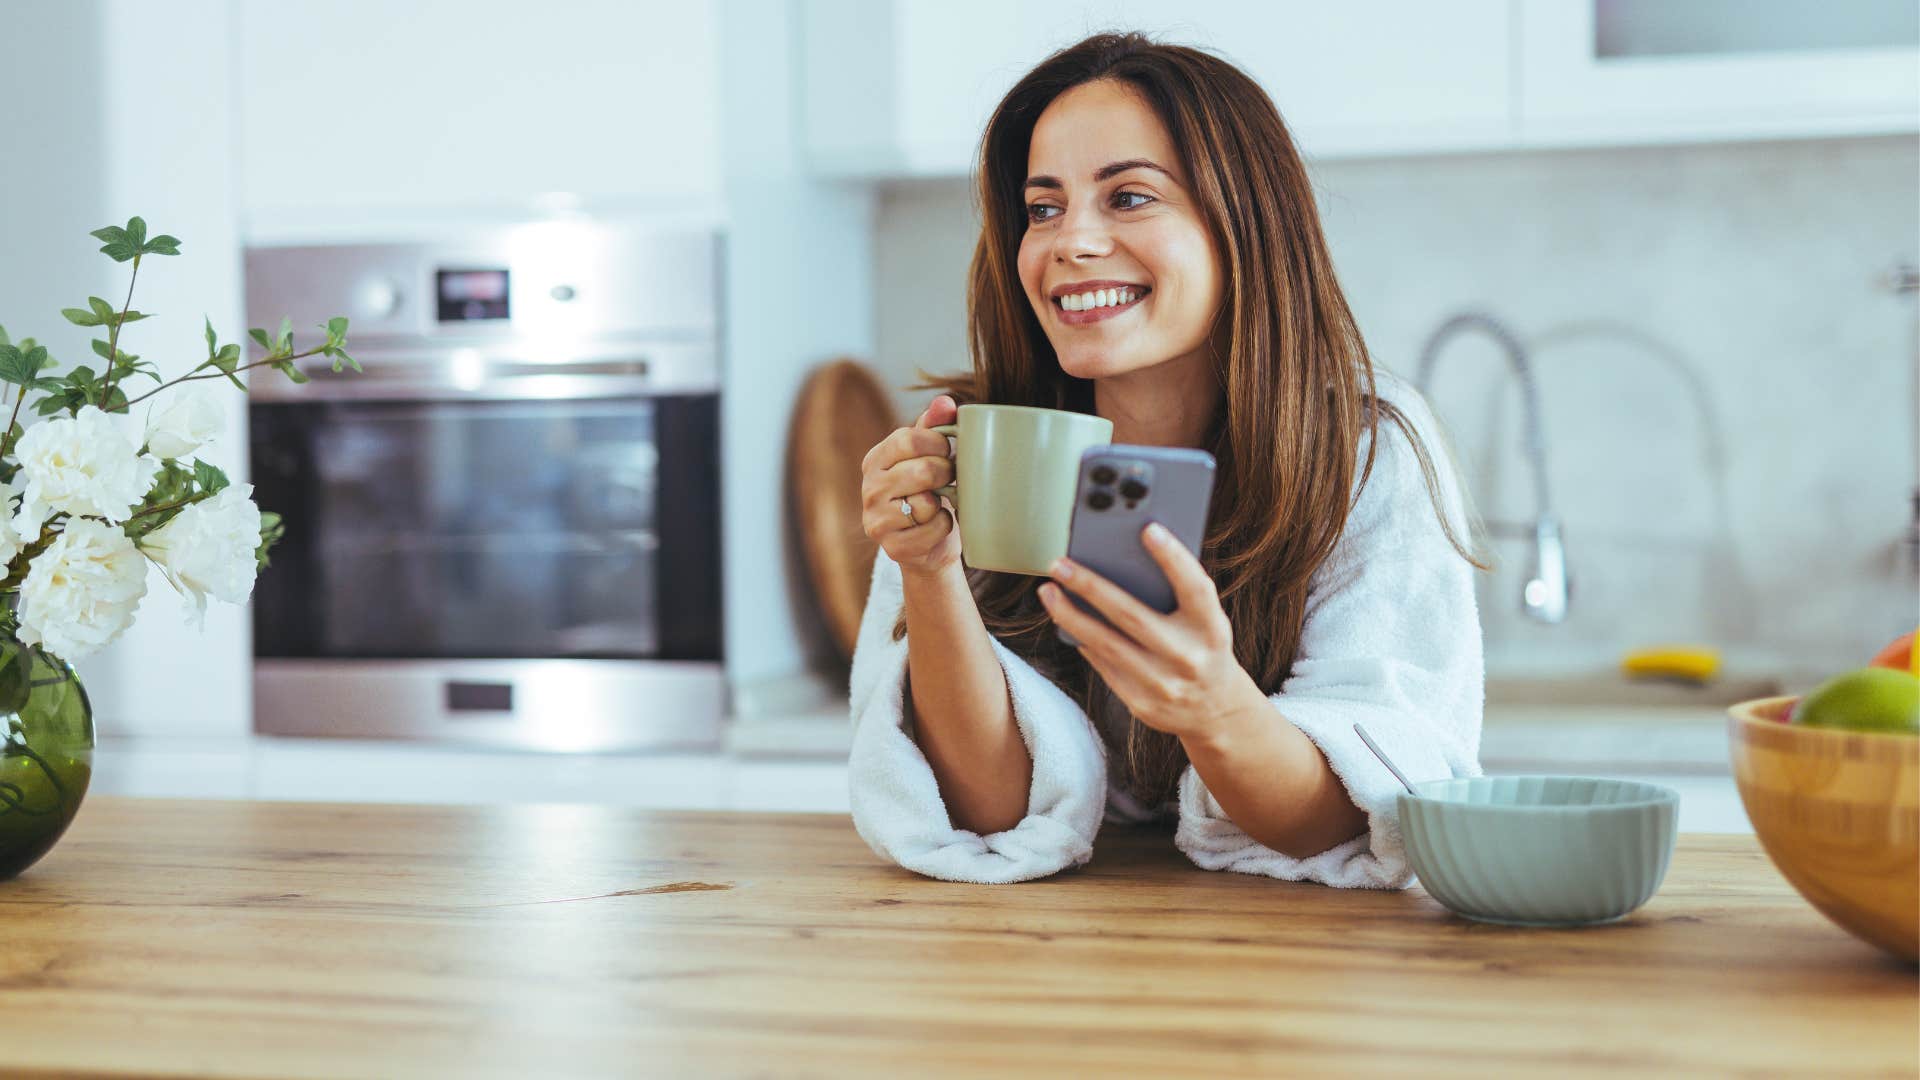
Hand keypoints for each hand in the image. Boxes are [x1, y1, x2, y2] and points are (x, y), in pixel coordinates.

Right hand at [860, 395, 960, 577]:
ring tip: (938, 505)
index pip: (909, 438)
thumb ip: (935, 425)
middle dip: (946, 475)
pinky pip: (933, 529)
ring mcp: (877, 520)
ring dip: (943, 504)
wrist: (928, 544)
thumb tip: (945, 402)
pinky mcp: (892, 547)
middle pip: (922, 470)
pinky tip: (935, 527)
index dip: (938, 443)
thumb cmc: (931, 492)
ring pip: (927, 503)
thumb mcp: (930, 456)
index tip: (947, 451)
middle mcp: (870, 488)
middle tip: (948, 480)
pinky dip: (944, 528)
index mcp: (876, 460)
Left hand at [1038, 523, 1263, 742]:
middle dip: (1090, 587)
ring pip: (1106, 644)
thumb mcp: (1205, 622)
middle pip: (1132, 615)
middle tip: (1059, 564)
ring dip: (1070, 615)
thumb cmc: (1202, 648)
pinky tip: (1067, 621)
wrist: (1216, 711)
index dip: (1174, 558)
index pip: (1195, 588)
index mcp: (1212, 629)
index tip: (1148, 529)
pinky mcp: (1141, 703)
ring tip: (1048, 591)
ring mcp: (1164, 684)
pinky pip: (1104, 665)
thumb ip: (1178, 595)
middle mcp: (1189, 658)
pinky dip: (1083, 640)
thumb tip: (1124, 558)